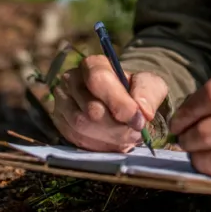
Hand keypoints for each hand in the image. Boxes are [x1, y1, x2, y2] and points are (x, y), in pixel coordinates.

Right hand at [50, 55, 167, 151]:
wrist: (122, 104)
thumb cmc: (135, 91)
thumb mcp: (150, 85)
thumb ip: (149, 94)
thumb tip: (143, 113)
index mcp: (93, 65)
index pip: (98, 80)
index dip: (119, 103)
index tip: (139, 120)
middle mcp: (71, 81)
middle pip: (90, 109)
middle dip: (117, 127)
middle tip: (136, 134)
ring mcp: (62, 103)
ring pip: (82, 127)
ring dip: (109, 138)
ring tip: (127, 139)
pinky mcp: (60, 124)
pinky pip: (76, 140)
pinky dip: (99, 146)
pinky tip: (113, 143)